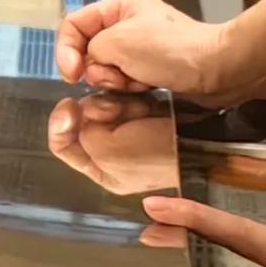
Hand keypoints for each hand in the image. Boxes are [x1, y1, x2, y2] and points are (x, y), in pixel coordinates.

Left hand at [48, 95, 183, 213]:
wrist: (206, 135)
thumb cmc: (159, 151)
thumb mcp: (109, 153)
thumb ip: (82, 135)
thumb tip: (81, 118)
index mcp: (105, 172)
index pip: (64, 145)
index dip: (60, 124)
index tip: (68, 106)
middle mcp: (116, 154)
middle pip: (84, 121)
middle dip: (93, 109)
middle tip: (109, 106)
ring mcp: (135, 132)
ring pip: (105, 105)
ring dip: (113, 99)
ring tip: (133, 104)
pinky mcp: (152, 113)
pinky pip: (127, 97)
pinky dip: (129, 94)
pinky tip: (141, 96)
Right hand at [56, 0, 236, 97]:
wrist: (218, 68)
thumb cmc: (169, 50)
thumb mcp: (118, 42)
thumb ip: (90, 49)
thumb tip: (92, 65)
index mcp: (118, 7)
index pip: (73, 25)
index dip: (66, 50)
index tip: (73, 75)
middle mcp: (127, 24)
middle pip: (89, 50)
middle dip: (98, 69)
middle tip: (115, 78)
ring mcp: (140, 47)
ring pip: (106, 68)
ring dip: (115, 80)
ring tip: (136, 82)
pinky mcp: (151, 67)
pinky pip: (125, 79)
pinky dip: (129, 86)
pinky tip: (146, 87)